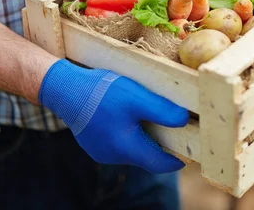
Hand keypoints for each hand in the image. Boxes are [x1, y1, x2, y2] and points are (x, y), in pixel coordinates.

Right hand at [39, 59, 188, 172]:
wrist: (65, 89)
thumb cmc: (102, 92)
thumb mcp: (137, 97)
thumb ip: (162, 111)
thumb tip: (184, 120)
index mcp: (127, 148)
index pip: (159, 164)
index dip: (176, 160)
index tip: (189, 155)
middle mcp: (113, 156)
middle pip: (145, 156)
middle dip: (159, 145)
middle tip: (170, 128)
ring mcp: (100, 152)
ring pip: (130, 149)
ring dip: (141, 138)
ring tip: (147, 117)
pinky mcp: (92, 144)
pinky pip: (116, 143)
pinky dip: (126, 134)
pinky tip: (125, 116)